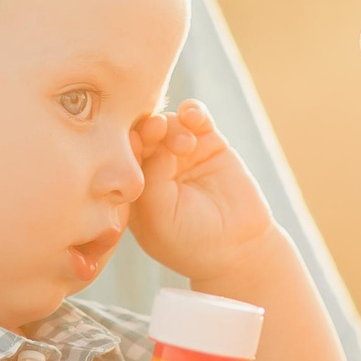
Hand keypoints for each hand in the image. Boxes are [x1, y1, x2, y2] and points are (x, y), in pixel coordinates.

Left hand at [128, 99, 276, 282]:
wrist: (239, 248)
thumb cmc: (192, 241)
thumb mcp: (159, 218)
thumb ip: (149, 181)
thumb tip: (150, 139)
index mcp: (134, 188)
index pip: (122, 159)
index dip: (124, 146)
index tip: (132, 143)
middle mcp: (154, 168)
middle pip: (143, 136)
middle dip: (147, 129)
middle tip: (155, 129)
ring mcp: (182, 155)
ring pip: (168, 123)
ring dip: (171, 126)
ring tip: (185, 144)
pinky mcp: (209, 144)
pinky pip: (196, 118)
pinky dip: (193, 111)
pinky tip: (193, 116)